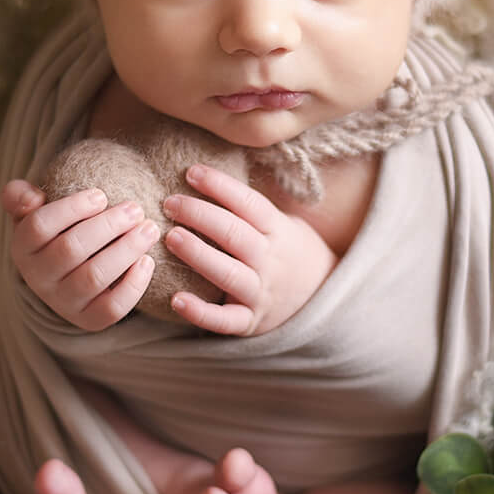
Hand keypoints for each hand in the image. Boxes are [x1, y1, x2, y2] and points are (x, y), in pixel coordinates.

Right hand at [1, 179, 160, 330]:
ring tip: (148, 230)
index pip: (39, 226)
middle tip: (135, 209)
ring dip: (126, 250)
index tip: (101, 195)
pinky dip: (134, 284)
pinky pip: (112, 307)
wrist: (72, 273)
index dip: (71, 209)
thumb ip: (20, 197)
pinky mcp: (90, 320)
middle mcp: (38, 279)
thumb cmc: (58, 231)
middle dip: (108, 226)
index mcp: (22, 248)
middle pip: (71, 249)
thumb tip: (31, 200)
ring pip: (94, 277)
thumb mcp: (35, 211)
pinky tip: (147, 260)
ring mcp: (64, 302)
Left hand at [161, 164, 338, 336]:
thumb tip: (211, 177)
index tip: (192, 172)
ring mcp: (261, 293)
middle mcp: (270, 261)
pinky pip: (225, 320)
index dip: (221, 186)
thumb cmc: (291, 253)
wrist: (323, 299)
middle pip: (235, 234)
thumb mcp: (286, 224)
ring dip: (198, 254)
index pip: (249, 203)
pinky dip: (201, 313)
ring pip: (228, 274)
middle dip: (200, 215)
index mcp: (279, 231)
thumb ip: (255, 208)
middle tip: (170, 203)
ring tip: (171, 237)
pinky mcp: (250, 321)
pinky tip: (176, 300)